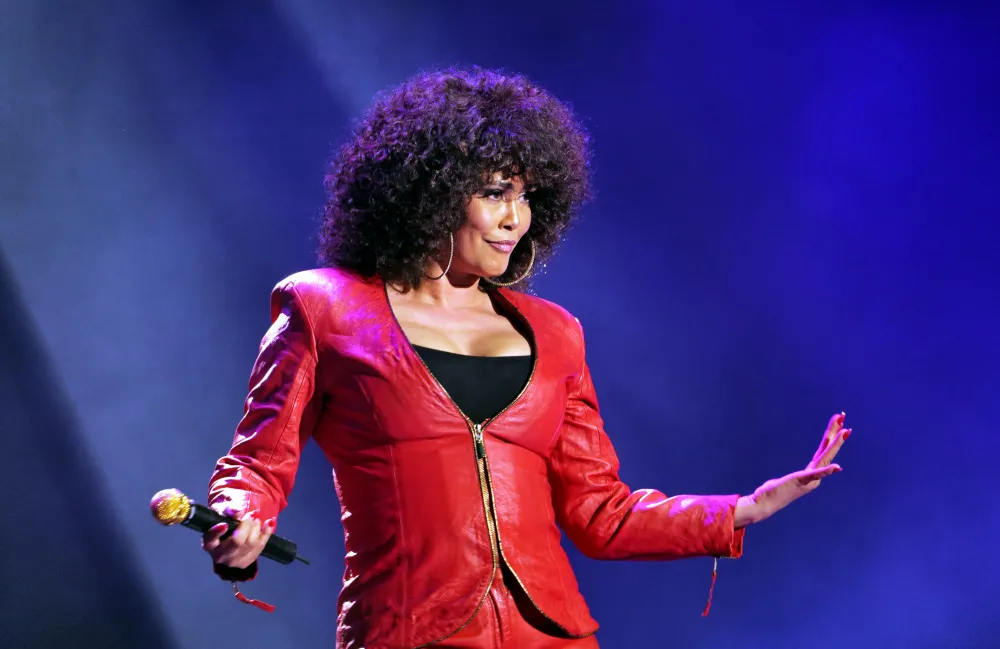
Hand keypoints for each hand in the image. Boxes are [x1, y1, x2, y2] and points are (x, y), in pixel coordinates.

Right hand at [201, 509, 275, 568]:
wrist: (231, 537)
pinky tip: (270, 522)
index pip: (210, 540)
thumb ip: (228, 511)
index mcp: (209, 544)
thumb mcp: (222, 513)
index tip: (224, 524)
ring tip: (256, 518)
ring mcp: (234, 561)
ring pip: (251, 543)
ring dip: (256, 527)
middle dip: (246, 525)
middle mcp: (220, 556)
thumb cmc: (224, 522)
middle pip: (237, 541)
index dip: (216, 533)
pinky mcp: (247, 562)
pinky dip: (267, 533)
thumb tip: (238, 511)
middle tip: (251, 514)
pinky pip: (261, 546)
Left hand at [735, 412, 850, 526]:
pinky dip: (827, 471)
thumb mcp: (790, 480)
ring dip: (835, 445)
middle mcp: (814, 475)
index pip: (824, 449)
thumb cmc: (772, 492)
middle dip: (835, 432)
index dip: (831, 434)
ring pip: (825, 458)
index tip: (838, 419)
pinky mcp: (800, 481)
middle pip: (827, 450)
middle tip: (843, 415)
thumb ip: (798, 478)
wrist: (764, 505)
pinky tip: (837, 467)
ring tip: (846, 431)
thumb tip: (799, 477)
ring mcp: (809, 479)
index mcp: (811, 472)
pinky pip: (815, 475)